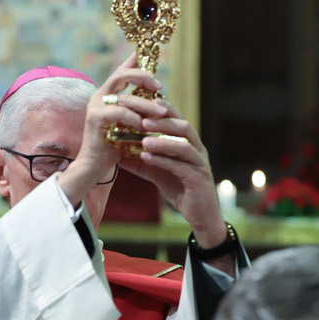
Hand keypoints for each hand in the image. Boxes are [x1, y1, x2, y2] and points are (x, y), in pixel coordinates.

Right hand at [59, 54, 167, 206]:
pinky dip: (134, 118)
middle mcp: (99, 96)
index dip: (135, 62)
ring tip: (162, 111)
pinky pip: (119, 113)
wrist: (94, 166)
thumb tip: (157, 98)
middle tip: (160, 87)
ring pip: (125, 97)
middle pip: (122, 75)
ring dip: (146, 104)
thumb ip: (137, 110)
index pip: (121, 71)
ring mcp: (96, 106)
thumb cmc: (113, 147)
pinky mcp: (95, 119)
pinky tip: (145, 125)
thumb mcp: (128, 124)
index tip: (151, 58)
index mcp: (107, 95)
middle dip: (143, 77)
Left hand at [117, 100, 226, 248]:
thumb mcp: (157, 173)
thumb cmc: (180, 189)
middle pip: (183, 127)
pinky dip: (164, 160)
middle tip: (141, 118)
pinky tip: (147, 157)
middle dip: (162, 121)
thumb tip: (117, 153)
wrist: (200, 215)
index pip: (176, 120)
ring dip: (163, 140)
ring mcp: (199, 163)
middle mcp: (197, 149)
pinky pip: (181, 166)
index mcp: (188, 143)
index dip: (161, 110)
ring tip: (143, 139)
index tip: (142, 104)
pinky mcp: (198, 179)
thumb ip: (140, 162)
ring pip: (184, 145)